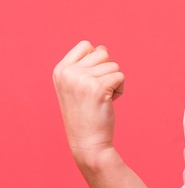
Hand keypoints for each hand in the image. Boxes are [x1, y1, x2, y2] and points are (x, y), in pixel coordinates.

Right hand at [53, 41, 124, 163]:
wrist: (87, 142)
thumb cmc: (86, 113)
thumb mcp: (78, 86)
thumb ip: (88, 65)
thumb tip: (102, 47)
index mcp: (60, 70)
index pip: (85, 45)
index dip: (95, 59)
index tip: (90, 80)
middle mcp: (68, 72)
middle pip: (102, 53)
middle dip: (107, 71)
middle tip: (97, 92)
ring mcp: (81, 79)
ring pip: (114, 65)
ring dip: (114, 82)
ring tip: (102, 99)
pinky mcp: (97, 87)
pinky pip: (120, 77)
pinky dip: (120, 89)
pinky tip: (109, 102)